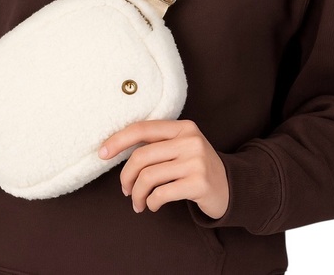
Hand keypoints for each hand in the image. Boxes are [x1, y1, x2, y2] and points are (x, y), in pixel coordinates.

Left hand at [98, 119, 229, 217]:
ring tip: (138, 203)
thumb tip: (116, 149)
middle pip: (141, 157)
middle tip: (125, 190)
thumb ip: (157, 144)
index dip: (118, 140)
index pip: (142, 129)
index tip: (102, 153)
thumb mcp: (182, 147)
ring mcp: (196, 161)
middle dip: (126, 177)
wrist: (232, 187)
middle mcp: (190, 140)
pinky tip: (153, 205)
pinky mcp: (199, 183)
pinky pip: (161, 194)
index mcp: (182, 127)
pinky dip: (151, 202)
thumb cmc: (196, 167)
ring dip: (137, 194)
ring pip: (148, 177)